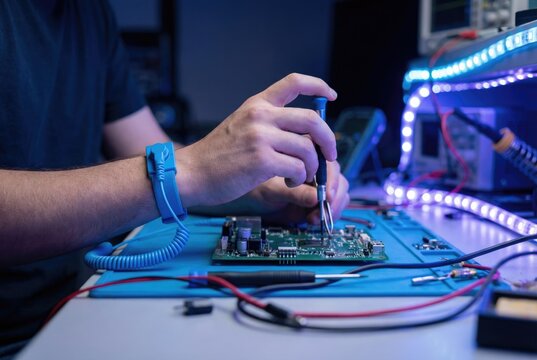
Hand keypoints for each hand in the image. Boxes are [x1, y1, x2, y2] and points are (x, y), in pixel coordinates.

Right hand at [175, 73, 337, 207]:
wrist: (190, 173)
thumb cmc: (217, 156)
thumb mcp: (241, 126)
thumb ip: (269, 123)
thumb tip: (305, 134)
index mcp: (257, 104)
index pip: (294, 82)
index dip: (319, 86)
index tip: (332, 96)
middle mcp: (261, 116)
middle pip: (312, 120)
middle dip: (328, 139)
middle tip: (330, 155)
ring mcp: (261, 137)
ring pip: (307, 149)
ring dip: (310, 167)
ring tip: (298, 175)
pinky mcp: (261, 160)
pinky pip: (297, 168)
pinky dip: (299, 178)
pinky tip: (288, 182)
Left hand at [241, 160, 349, 223]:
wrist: (251, 199)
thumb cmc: (256, 187)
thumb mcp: (272, 191)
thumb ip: (294, 193)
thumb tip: (316, 197)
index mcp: (304, 155)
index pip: (327, 161)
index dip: (331, 178)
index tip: (328, 194)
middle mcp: (315, 167)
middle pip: (337, 177)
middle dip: (334, 196)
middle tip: (323, 208)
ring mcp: (319, 183)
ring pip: (340, 192)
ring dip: (332, 207)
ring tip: (315, 218)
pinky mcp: (319, 198)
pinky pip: (335, 204)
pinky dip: (329, 213)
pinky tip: (313, 220)